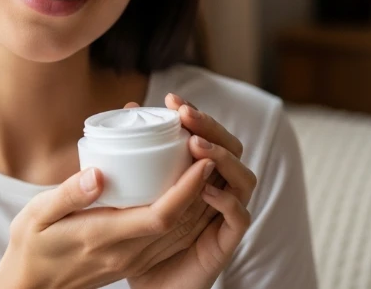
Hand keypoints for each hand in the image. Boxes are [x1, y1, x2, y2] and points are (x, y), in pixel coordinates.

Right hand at [0, 153, 216, 288]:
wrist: (31, 287)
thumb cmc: (31, 246)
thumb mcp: (37, 215)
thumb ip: (68, 194)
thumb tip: (97, 172)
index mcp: (102, 236)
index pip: (159, 216)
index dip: (186, 189)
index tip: (201, 160)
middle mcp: (124, 252)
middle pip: (178, 223)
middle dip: (201, 188)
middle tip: (209, 152)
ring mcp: (131, 260)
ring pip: (179, 233)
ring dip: (199, 202)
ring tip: (206, 166)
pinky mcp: (132, 261)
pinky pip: (171, 240)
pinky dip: (188, 216)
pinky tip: (191, 193)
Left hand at [127, 93, 257, 288]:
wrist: (145, 285)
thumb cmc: (137, 234)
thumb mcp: (129, 188)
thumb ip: (132, 151)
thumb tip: (126, 107)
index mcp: (198, 174)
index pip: (208, 135)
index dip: (196, 114)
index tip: (172, 99)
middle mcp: (218, 189)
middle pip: (232, 148)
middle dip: (211, 127)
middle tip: (185, 115)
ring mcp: (225, 215)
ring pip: (244, 177)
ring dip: (223, 157)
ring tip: (196, 147)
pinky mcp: (226, 242)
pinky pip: (240, 216)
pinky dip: (226, 200)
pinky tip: (205, 190)